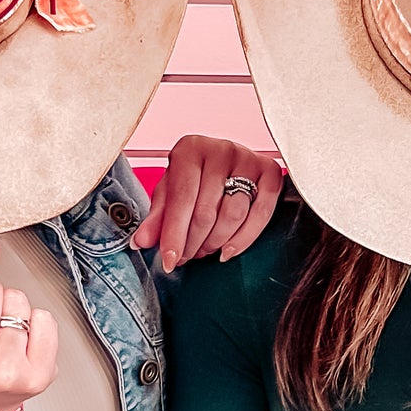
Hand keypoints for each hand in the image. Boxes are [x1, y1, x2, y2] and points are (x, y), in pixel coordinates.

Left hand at [131, 135, 283, 268]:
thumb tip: (140, 242)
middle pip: (206, 211)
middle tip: (186, 258)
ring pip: (233, 215)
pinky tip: (227, 251)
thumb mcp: (171, 193)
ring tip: (204, 251)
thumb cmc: (196, 178)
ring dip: (216, 242)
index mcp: (190, 149)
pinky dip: (244, 238)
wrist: (228, 162)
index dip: (174, 234)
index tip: (169, 261)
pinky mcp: (270, 172)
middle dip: (193, 243)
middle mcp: (220, 149)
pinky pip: (260, 213)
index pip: (181, 198)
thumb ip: (157, 217)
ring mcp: (248, 158)